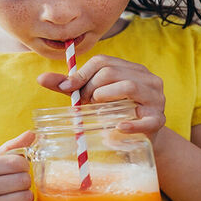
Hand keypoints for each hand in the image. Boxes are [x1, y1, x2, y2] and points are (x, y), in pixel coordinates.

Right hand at [0, 131, 35, 200]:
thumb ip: (6, 151)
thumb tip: (31, 134)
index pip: (13, 162)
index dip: (23, 165)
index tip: (19, 169)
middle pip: (21, 179)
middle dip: (24, 181)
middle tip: (16, 184)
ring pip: (25, 197)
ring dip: (26, 196)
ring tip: (16, 196)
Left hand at [37, 54, 165, 138]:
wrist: (139, 139)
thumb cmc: (113, 114)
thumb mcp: (91, 98)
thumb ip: (70, 87)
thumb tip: (41, 78)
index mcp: (129, 68)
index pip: (102, 62)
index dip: (81, 75)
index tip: (69, 91)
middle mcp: (146, 78)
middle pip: (112, 72)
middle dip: (92, 88)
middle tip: (85, 104)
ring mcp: (155, 98)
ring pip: (129, 86)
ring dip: (107, 97)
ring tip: (98, 109)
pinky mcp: (159, 119)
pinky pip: (146, 119)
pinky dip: (130, 124)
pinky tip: (117, 127)